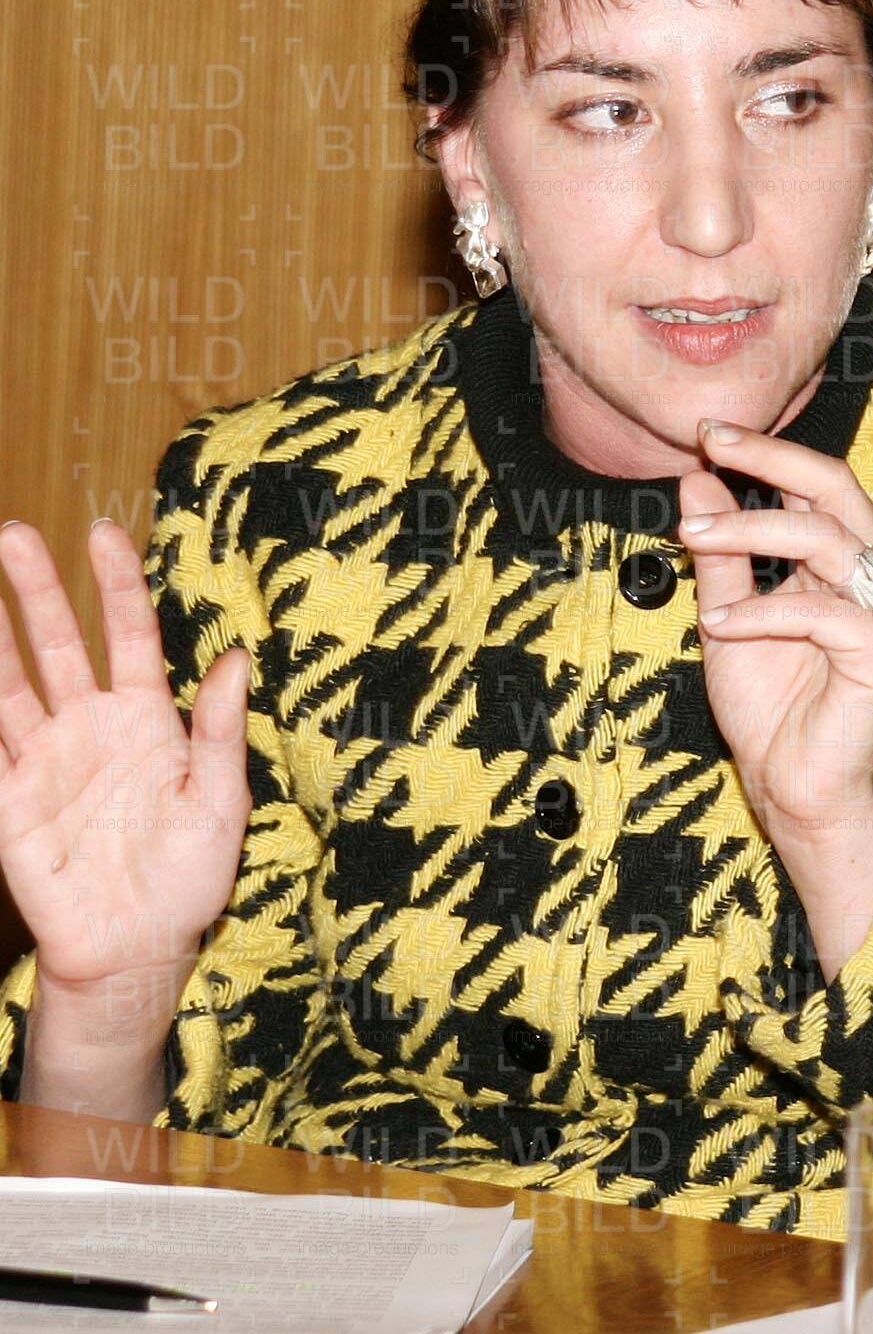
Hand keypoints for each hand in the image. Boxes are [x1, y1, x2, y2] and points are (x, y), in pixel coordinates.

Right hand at [0, 518, 252, 1012]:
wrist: (138, 951)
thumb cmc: (189, 878)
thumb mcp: (221, 802)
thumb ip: (220, 730)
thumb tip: (238, 656)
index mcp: (145, 717)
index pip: (130, 635)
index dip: (118, 585)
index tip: (104, 534)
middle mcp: (90, 726)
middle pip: (58, 643)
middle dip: (37, 589)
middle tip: (14, 534)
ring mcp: (45, 760)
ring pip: (10, 684)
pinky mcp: (10, 801)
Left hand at [677, 419, 872, 859]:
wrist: (790, 786)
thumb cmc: (767, 706)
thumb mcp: (726, 614)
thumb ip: (720, 554)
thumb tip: (697, 479)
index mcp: (843, 561)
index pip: (815, 482)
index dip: (766, 451)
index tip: (706, 432)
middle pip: (835, 487)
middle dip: (771, 458)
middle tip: (711, 444)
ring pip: (825, 540)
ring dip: (750, 529)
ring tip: (690, 535)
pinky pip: (821, 612)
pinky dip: (761, 613)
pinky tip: (717, 626)